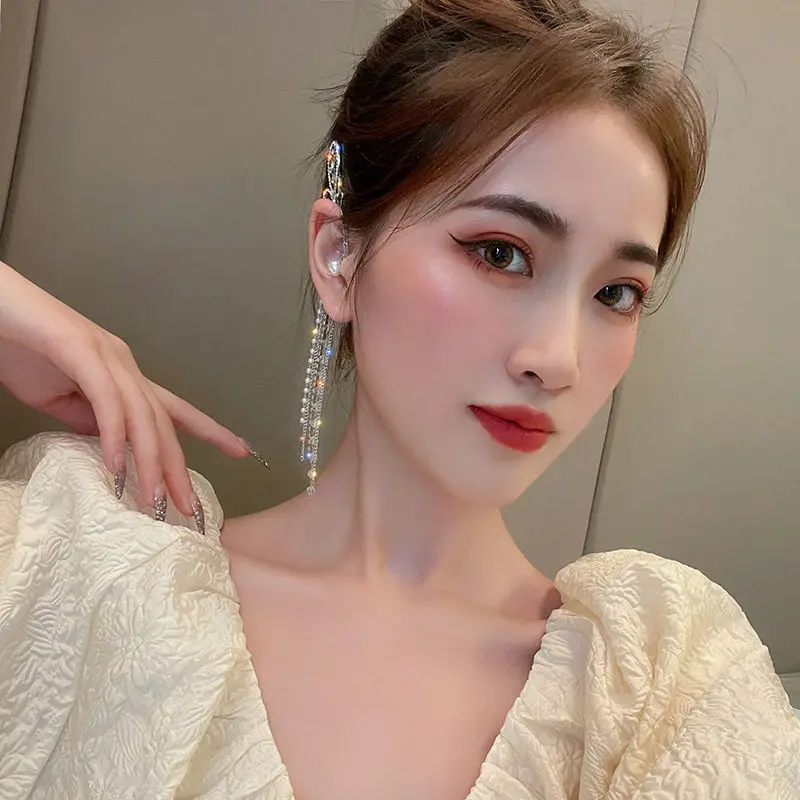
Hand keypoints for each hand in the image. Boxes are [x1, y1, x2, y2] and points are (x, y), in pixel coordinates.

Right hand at [0, 260, 259, 523]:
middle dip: (180, 467)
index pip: (174, 409)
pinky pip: (107, 401)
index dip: (209, 431)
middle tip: (192, 508)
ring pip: (143, 416)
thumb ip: (88, 420)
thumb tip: (114, 449)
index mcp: (122, 375)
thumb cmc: (18, 347)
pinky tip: (118, 467)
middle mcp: (124, 364)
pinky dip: (115, 436)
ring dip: (152, 462)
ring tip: (157, 501)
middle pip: (163, 422)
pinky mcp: (79, 350)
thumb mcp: (58, 398)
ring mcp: (105, 356)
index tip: (242, 451)